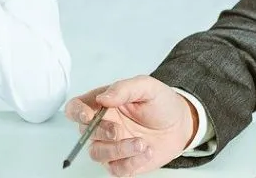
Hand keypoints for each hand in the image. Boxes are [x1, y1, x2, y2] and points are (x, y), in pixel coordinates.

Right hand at [64, 75, 197, 176]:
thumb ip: (124, 89)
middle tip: (119, 130)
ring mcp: (111, 146)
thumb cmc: (160, 103)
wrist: (180, 124)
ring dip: (118, 150)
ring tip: (142, 143)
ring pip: (98, 154)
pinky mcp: (122, 162)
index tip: (88, 115)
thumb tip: (103, 97)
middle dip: (101, 133)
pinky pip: (116, 170)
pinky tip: (147, 152)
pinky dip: (131, 162)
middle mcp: (102, 126)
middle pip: (85, 133)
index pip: (75, 108)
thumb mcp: (147, 87)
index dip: (76, 112)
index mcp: (102, 104)